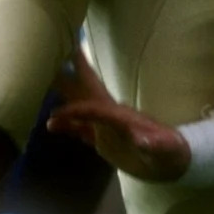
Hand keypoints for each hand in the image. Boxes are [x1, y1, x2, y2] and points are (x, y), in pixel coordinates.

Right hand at [49, 48, 190, 181]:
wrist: (172, 162)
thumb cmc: (172, 153)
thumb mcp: (168, 149)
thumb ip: (156, 144)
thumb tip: (144, 140)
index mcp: (122, 117)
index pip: (95, 108)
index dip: (76, 111)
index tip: (55, 114)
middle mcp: (111, 116)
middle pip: (85, 91)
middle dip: (69, 73)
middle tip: (50, 52)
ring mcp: (106, 126)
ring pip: (80, 105)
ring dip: (63, 94)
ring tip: (40, 81)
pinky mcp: (104, 139)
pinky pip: (80, 129)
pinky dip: (66, 124)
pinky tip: (50, 124)